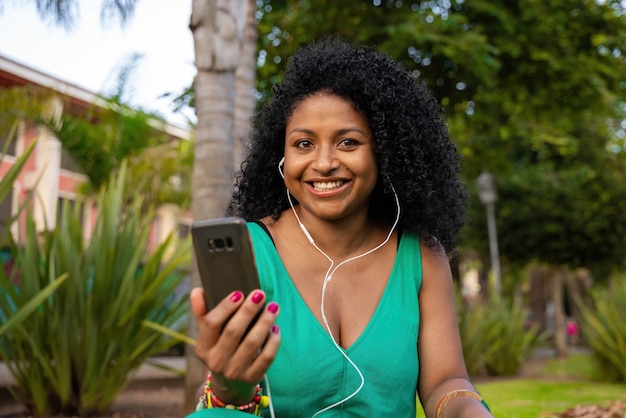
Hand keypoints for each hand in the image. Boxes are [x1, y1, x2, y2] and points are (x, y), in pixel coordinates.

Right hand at [190, 288, 280, 403]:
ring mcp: (234, 372)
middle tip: (260, 294)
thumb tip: (197, 290)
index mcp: (203, 348)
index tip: (239, 293)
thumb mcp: (208, 335)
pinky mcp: (252, 378)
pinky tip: (276, 328)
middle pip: (233, 331)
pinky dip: (273, 341)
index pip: (211, 324)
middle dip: (248, 310)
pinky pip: (266, 357)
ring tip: (274, 307)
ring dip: (264, 322)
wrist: (229, 385)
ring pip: (252, 343)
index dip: (225, 307)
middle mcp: (216, 361)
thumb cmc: (219, 350)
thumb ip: (202, 312)